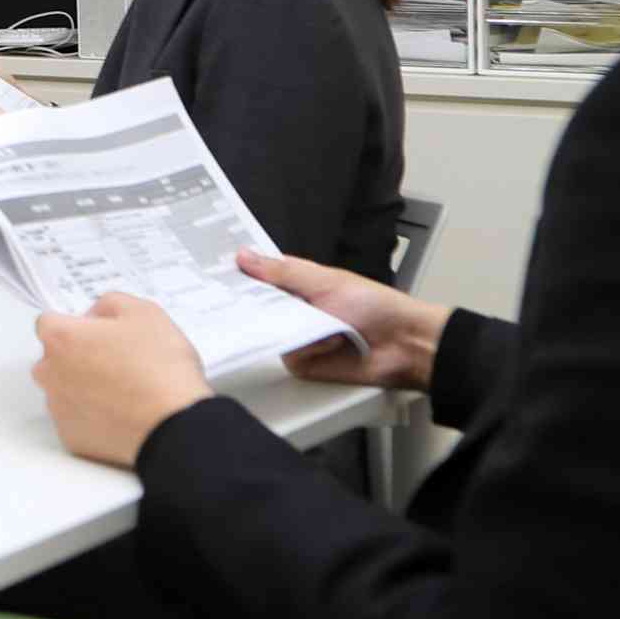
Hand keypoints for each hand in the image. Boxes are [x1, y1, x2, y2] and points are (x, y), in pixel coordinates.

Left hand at [32, 294, 214, 467]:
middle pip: (54, 358)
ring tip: (125, 391)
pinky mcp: (71, 438)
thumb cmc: (160, 369)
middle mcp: (50, 374)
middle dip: (78, 357)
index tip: (99, 334)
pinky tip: (121, 414)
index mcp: (61, 339)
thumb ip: (111, 303)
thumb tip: (96, 314)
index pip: (50, 322)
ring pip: (64, 390)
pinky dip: (93, 416)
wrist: (174, 427)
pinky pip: (76, 420)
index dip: (78, 325)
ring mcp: (58, 409)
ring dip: (84, 387)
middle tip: (117, 361)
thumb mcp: (145, 313)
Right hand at [238, 249, 450, 391]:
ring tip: (306, 322)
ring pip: (266, 330)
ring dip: (283, 326)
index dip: (239, 272)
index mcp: (299, 282)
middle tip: (226, 295)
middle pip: (256, 305)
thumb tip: (244, 256)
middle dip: (247, 301)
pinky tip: (321, 343)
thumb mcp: (325, 280)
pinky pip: (284, 354)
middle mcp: (296, 309)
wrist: (405, 346)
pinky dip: (300, 348)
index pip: (259, 275)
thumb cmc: (377, 307)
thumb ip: (281, 271)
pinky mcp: (304, 362)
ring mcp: (299, 335)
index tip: (214, 267)